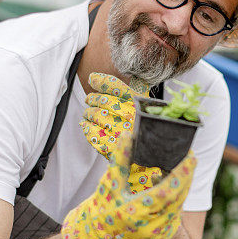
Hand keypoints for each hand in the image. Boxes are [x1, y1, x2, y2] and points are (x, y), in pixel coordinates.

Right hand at [61, 133, 195, 238]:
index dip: (182, 173)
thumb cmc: (101, 209)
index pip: (168, 191)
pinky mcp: (164, 237)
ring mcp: (159, 235)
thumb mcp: (109, 184)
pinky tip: (169, 184)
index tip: (192, 156)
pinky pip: (175, 212)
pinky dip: (175, 197)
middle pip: (179, 196)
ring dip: (181, 185)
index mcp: (136, 213)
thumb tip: (128, 134)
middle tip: (189, 156)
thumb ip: (120, 160)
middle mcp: (151, 227)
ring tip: (179, 167)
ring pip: (179, 204)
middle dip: (186, 175)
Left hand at [80, 73, 159, 191]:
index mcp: (140, 105)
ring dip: (88, 113)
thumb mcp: (146, 107)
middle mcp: (130, 116)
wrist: (151, 161)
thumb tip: (102, 77)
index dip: (102, 81)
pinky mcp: (111, 147)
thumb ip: (134, 89)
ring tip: (87, 113)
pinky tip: (86, 125)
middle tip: (89, 99)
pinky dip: (86, 128)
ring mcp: (120, 132)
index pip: (116, 87)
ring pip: (95, 115)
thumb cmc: (147, 130)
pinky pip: (92, 133)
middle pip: (103, 101)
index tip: (93, 79)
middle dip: (93, 99)